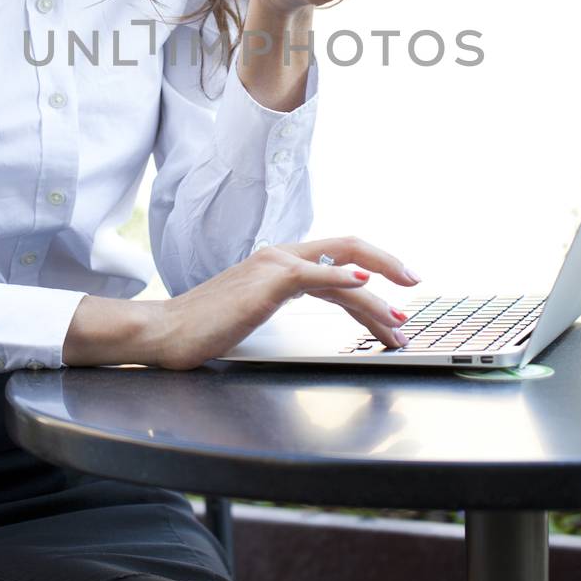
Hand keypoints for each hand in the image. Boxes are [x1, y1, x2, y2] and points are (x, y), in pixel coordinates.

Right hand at [157, 236, 419, 369]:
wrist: (166, 331)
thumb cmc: (205, 328)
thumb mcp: (255, 312)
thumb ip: (284, 305)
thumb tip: (316, 321)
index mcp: (280, 262)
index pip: (339, 260)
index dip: (375, 272)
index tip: (398, 294)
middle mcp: (282, 256)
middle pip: (350, 249)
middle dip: (390, 266)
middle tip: (414, 288)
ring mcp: (275, 265)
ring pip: (343, 270)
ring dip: (376, 299)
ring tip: (398, 321)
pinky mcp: (267, 281)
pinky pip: (314, 275)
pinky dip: (342, 279)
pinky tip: (364, 285)